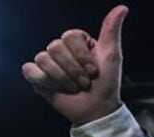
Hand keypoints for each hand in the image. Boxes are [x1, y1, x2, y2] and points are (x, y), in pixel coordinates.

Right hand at [21, 5, 127, 126]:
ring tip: (75, 88)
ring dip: (64, 79)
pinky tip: (58, 89)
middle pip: (55, 47)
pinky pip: (32, 71)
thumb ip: (112, 31)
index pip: (69, 36)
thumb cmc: (107, 84)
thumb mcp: (112, 56)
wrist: (97, 110)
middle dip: (74, 71)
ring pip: (44, 60)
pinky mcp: (37, 76)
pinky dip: (46, 82)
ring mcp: (47, 63)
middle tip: (85, 83)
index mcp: (76, 41)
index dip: (82, 57)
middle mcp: (59, 49)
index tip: (94, 71)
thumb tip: (122, 8)